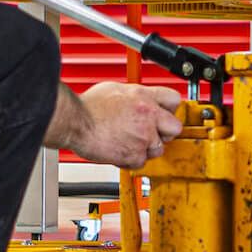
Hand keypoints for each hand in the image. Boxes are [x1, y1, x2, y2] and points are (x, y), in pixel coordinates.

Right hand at [66, 82, 183, 167]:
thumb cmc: (89, 106)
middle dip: (164, 132)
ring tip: (129, 142)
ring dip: (146, 148)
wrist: (76, 122)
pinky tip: (120, 150)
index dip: (170, 109)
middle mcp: (148, 115)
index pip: (174, 100)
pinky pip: (141, 162)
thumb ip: (135, 96)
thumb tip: (140, 99)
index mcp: (144, 96)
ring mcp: (143, 136)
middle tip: (151, 132)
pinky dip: (131, 159)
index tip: (164, 114)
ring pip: (158, 148)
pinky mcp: (134, 154)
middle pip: (175, 128)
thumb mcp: (116, 89)